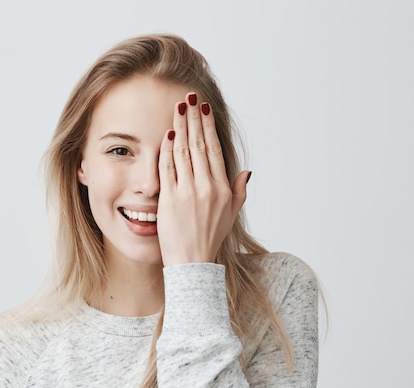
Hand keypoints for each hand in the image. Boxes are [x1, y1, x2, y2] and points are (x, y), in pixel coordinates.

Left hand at [157, 92, 249, 266]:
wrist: (192, 263)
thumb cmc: (210, 239)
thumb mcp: (231, 215)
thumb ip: (240, 191)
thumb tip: (247, 171)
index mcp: (222, 188)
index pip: (214, 149)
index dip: (208, 126)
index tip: (204, 109)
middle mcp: (207, 187)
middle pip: (199, 145)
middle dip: (193, 119)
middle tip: (189, 98)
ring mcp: (187, 193)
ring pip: (183, 152)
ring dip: (180, 127)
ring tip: (178, 109)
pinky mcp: (169, 199)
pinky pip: (167, 169)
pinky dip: (167, 150)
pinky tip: (167, 135)